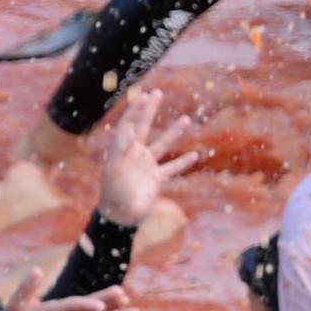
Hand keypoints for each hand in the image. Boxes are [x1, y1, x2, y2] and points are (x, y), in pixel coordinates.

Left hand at [94, 85, 201, 228]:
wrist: (120, 217)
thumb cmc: (114, 194)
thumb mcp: (115, 171)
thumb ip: (121, 150)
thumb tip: (128, 131)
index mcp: (121, 151)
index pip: (128, 125)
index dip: (134, 111)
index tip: (142, 96)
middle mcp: (134, 155)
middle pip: (143, 128)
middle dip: (149, 111)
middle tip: (157, 92)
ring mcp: (146, 167)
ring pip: (162, 145)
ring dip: (173, 133)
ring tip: (186, 119)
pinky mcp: (156, 180)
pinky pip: (172, 169)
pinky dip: (183, 163)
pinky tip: (196, 155)